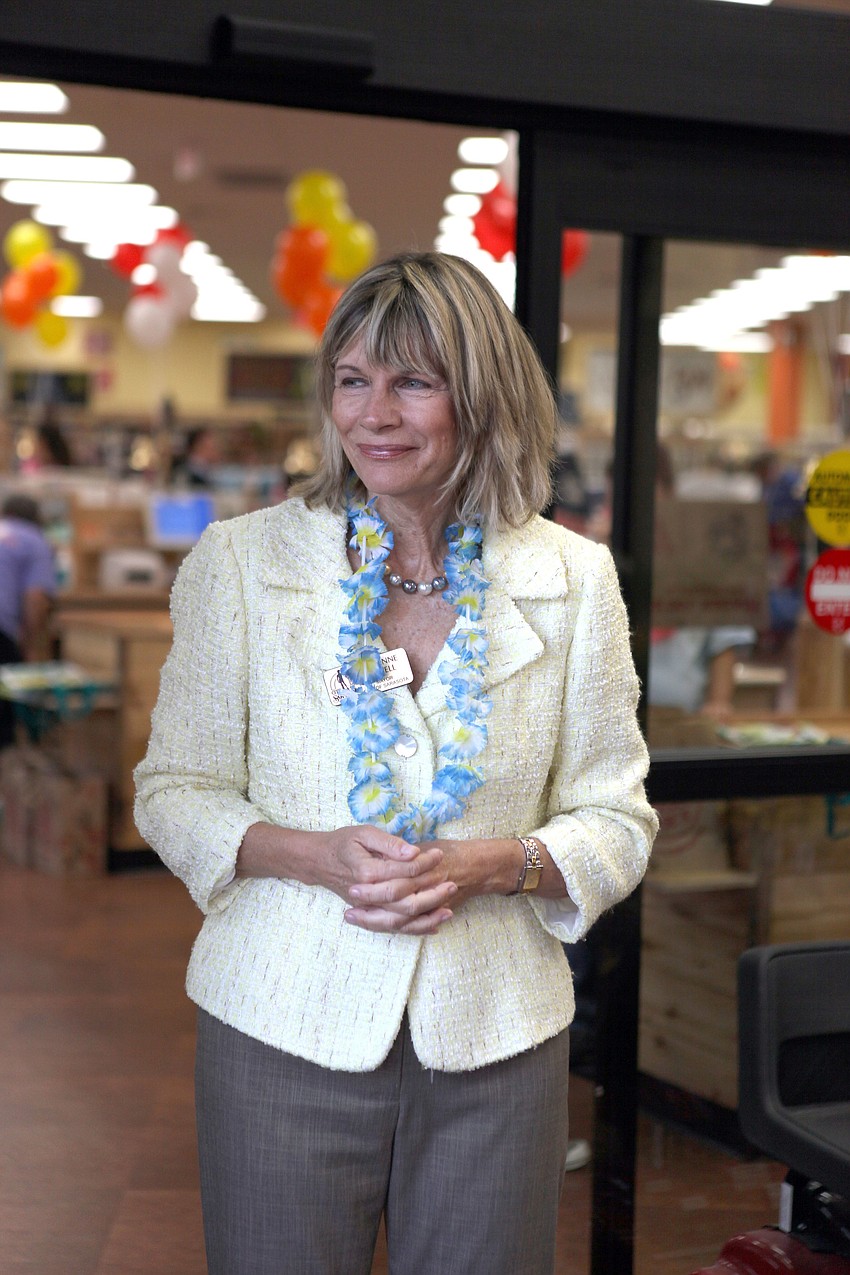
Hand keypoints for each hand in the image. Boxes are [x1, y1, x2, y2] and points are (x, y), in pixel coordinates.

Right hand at [317, 825, 457, 935]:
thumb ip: (389, 843)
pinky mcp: (369, 913)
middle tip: (452, 883)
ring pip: (401, 920)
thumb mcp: (363, 833)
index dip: (424, 864)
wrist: (318, 862)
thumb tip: (413, 852)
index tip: (439, 855)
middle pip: (405, 902)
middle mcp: (367, 895)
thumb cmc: (342, 843)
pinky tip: (433, 926)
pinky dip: (414, 929)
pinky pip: (394, 927)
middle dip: (432, 894)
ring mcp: (368, 908)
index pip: (403, 872)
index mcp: (367, 872)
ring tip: (449, 910)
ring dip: (427, 917)